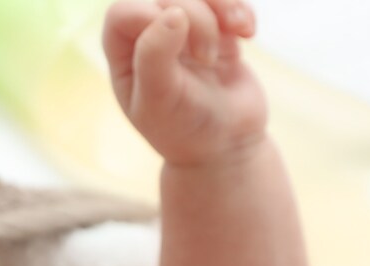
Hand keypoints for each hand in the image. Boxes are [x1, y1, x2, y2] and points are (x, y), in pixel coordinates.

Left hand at [104, 0, 266, 167]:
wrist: (226, 148)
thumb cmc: (183, 129)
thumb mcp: (159, 102)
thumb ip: (155, 56)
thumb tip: (173, 12)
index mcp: (123, 51)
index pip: (124, 11)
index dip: (151, 16)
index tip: (179, 42)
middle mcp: (149, 33)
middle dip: (195, 15)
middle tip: (206, 57)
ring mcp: (185, 29)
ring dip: (222, 4)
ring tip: (239, 31)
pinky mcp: (217, 30)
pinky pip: (226, 1)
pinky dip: (240, 10)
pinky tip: (247, 34)